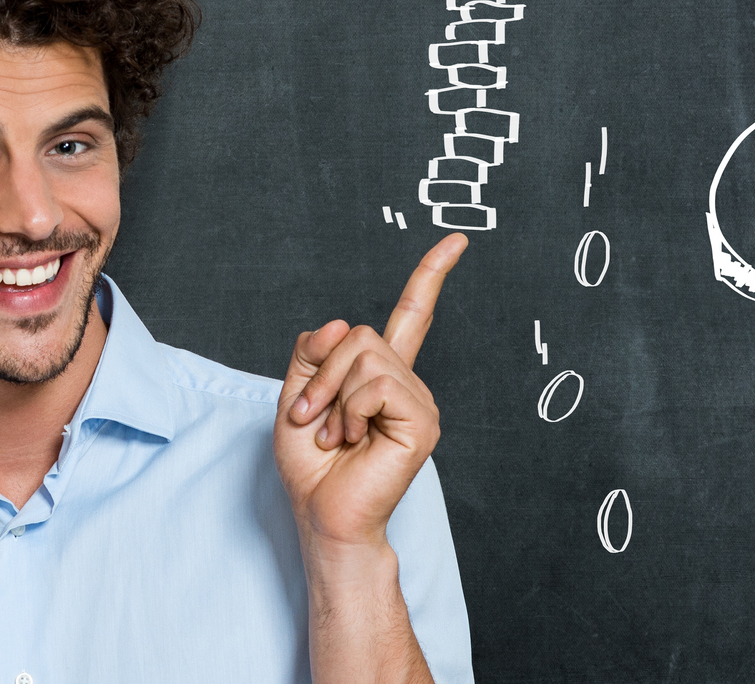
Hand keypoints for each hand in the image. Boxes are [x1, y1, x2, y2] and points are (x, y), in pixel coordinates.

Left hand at [274, 234, 466, 555]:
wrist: (321, 512)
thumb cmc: (311, 463)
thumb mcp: (297, 393)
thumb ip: (313, 350)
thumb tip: (342, 324)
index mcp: (382, 373)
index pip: (411, 315)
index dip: (431, 275)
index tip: (456, 242)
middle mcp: (407, 382)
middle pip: (359, 333)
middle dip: (322, 373)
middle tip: (315, 418)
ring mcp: (419, 401)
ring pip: (364, 356)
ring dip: (332, 395)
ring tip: (335, 434)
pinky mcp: (423, 421)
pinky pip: (375, 385)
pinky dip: (350, 410)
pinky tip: (353, 439)